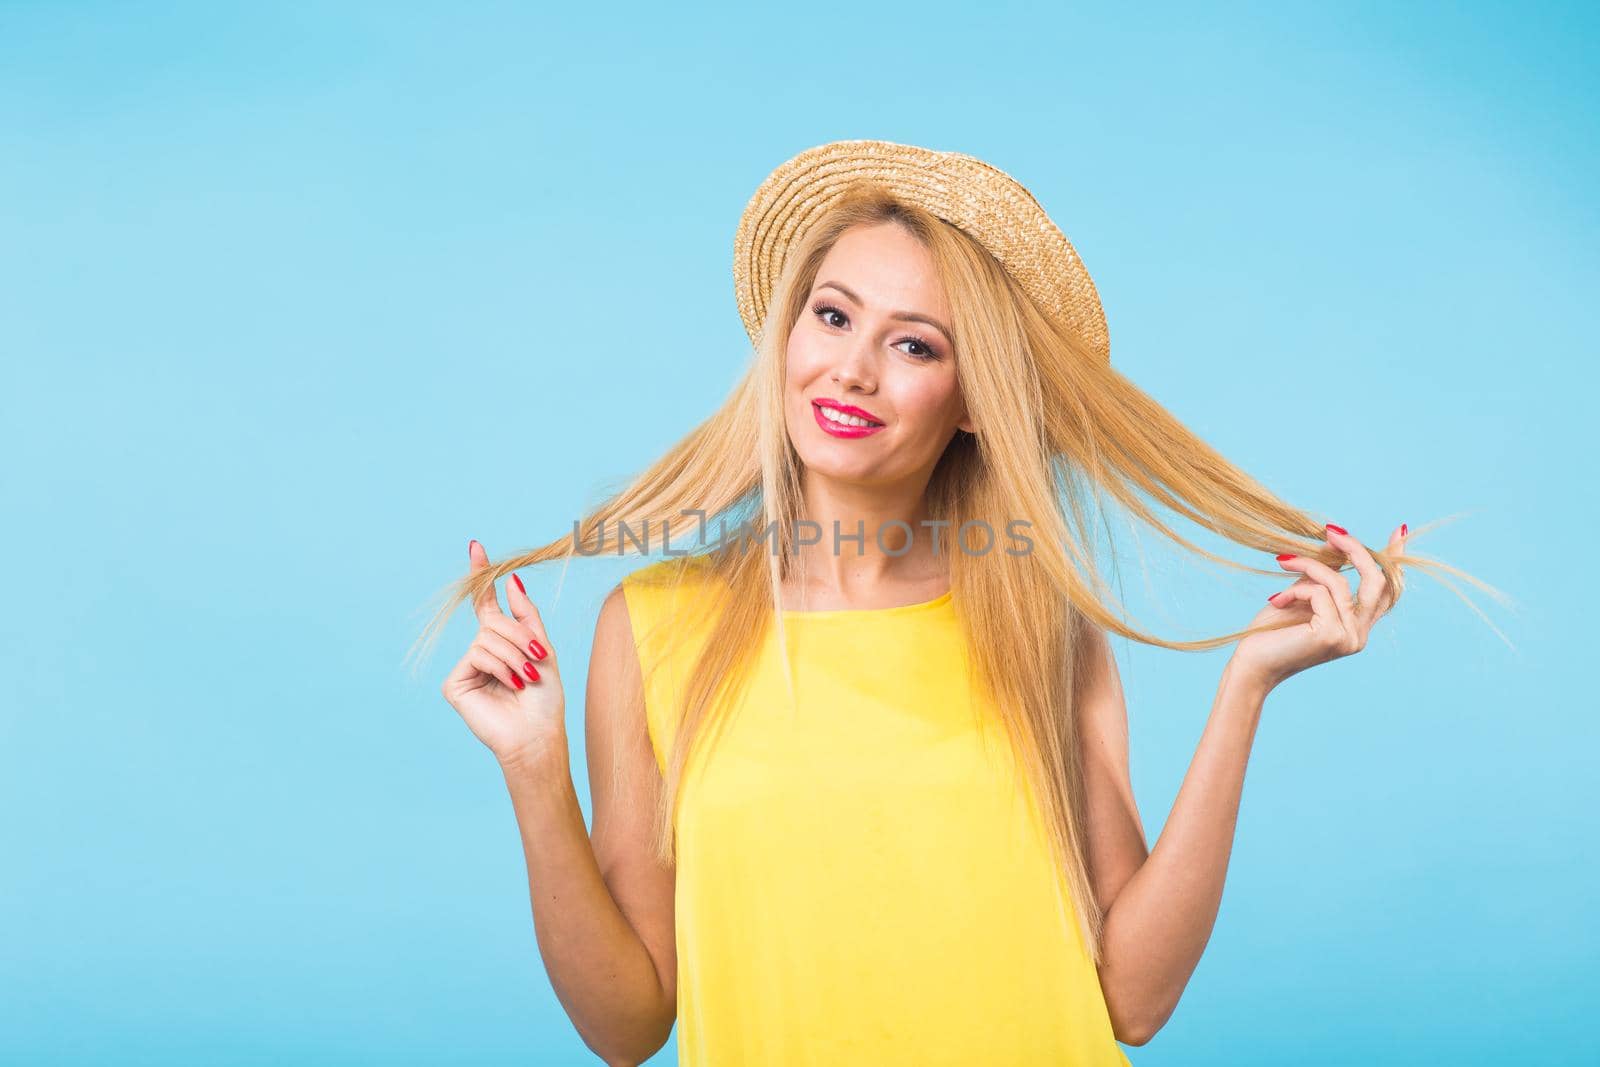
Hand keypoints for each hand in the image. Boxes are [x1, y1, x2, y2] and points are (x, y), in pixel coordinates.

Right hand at [439, 539, 566, 768]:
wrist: (538, 735)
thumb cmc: (545, 699)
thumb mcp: (543, 649)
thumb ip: (526, 614)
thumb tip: (510, 580)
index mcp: (501, 642)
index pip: (486, 603)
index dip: (482, 575)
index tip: (476, 546)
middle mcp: (480, 651)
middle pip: (493, 621)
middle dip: (520, 637)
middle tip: (537, 661)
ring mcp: (466, 667)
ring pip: (486, 638)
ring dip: (514, 656)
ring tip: (525, 680)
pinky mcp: (455, 683)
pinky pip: (477, 655)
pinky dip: (499, 667)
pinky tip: (508, 686)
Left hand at [1231, 522, 1405, 692]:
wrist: (1252, 664)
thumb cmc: (1272, 632)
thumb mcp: (1302, 596)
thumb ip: (1322, 575)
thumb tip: (1334, 539)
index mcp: (1357, 627)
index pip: (1386, 593)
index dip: (1395, 560)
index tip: (1400, 530)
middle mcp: (1359, 635)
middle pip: (1376, 582)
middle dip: (1355, 550)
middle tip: (1331, 531)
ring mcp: (1349, 638)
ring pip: (1339, 583)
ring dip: (1308, 566)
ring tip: (1283, 562)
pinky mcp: (1331, 635)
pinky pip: (1319, 593)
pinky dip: (1295, 589)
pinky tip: (1276, 600)